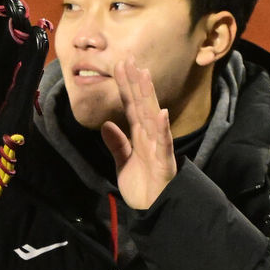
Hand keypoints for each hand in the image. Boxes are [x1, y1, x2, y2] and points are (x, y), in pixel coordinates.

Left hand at [100, 57, 176, 209]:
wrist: (152, 209)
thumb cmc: (141, 186)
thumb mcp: (122, 162)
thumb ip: (116, 143)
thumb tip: (106, 124)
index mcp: (139, 136)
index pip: (131, 106)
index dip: (125, 86)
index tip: (120, 66)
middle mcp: (149, 136)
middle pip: (140, 104)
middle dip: (135, 82)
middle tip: (129, 60)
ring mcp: (157, 146)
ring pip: (151, 116)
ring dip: (148, 96)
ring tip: (144, 76)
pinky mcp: (163, 161)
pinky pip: (163, 142)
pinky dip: (162, 128)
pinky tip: (160, 112)